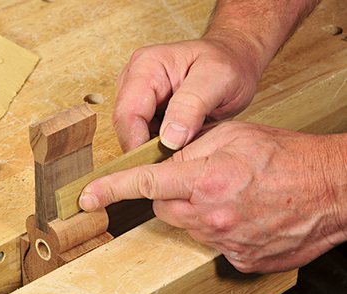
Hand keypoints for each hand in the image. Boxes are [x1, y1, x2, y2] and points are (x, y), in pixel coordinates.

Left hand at [80, 122, 346, 272]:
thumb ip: (191, 148)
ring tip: (228, 195)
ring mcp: (226, 242)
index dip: (111, 189)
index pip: (145, 184)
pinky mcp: (239, 259)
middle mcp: (212, 215)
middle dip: (170, 194)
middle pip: (163, 209)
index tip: (87, 197)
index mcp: (207, 179)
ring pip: (186, 226)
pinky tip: (241, 214)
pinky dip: (217, 228)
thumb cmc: (288, 158)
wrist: (331, 191)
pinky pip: (211, 242)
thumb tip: (165, 163)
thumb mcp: (234, 135)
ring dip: (196, 211)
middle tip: (198, 180)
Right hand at [113, 38, 262, 152]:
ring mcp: (137, 94)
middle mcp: (135, 79)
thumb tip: (169, 138)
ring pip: (132, 134)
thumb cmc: (229, 63)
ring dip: (153, 150)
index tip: (158, 166)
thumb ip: (192, 106)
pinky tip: (179, 148)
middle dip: (145, 148)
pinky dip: (159, 147)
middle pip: (126, 126)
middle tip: (174, 165)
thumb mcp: (220, 79)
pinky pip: (143, 135)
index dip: (137, 143)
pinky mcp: (145, 109)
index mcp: (147, 65)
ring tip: (182, 154)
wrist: (235, 59)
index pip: (128, 113)